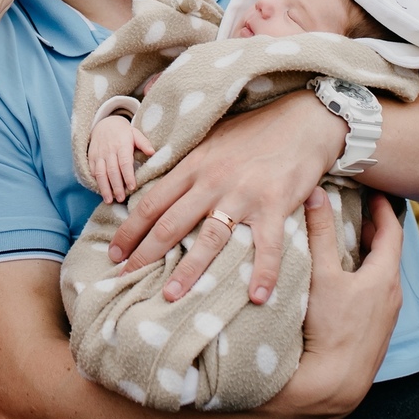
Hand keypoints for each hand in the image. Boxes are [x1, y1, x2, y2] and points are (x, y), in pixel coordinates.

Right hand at [88, 116, 154, 202]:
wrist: (104, 124)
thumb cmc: (123, 132)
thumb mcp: (135, 133)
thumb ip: (144, 143)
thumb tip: (153, 152)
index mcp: (122, 144)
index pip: (125, 162)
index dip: (128, 175)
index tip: (132, 187)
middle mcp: (109, 150)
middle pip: (112, 170)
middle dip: (116, 186)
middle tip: (121, 199)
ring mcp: (99, 154)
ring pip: (100, 173)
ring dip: (104, 188)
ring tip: (109, 200)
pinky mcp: (91, 158)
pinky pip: (93, 171)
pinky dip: (96, 182)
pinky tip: (102, 192)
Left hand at [108, 91, 347, 304]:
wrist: (303, 121)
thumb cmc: (255, 131)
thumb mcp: (212, 138)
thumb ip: (187, 160)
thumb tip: (154, 176)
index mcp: (194, 165)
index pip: (152, 202)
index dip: (130, 229)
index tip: (115, 252)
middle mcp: (213, 181)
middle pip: (171, 223)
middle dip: (145, 253)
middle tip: (125, 278)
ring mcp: (244, 194)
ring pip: (209, 238)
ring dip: (189, 270)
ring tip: (171, 295)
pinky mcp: (276, 205)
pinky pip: (267, 245)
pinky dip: (263, 272)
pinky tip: (257, 297)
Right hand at [267, 188, 403, 418]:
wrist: (335, 384)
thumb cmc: (329, 327)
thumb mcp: (321, 274)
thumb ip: (320, 233)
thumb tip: (317, 193)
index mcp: (385, 277)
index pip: (392, 232)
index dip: (383, 209)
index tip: (375, 192)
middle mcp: (392, 297)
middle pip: (388, 254)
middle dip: (373, 230)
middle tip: (357, 211)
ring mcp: (385, 318)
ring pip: (381, 276)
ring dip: (368, 256)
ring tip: (348, 242)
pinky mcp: (375, 333)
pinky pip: (375, 294)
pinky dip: (364, 277)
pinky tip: (344, 282)